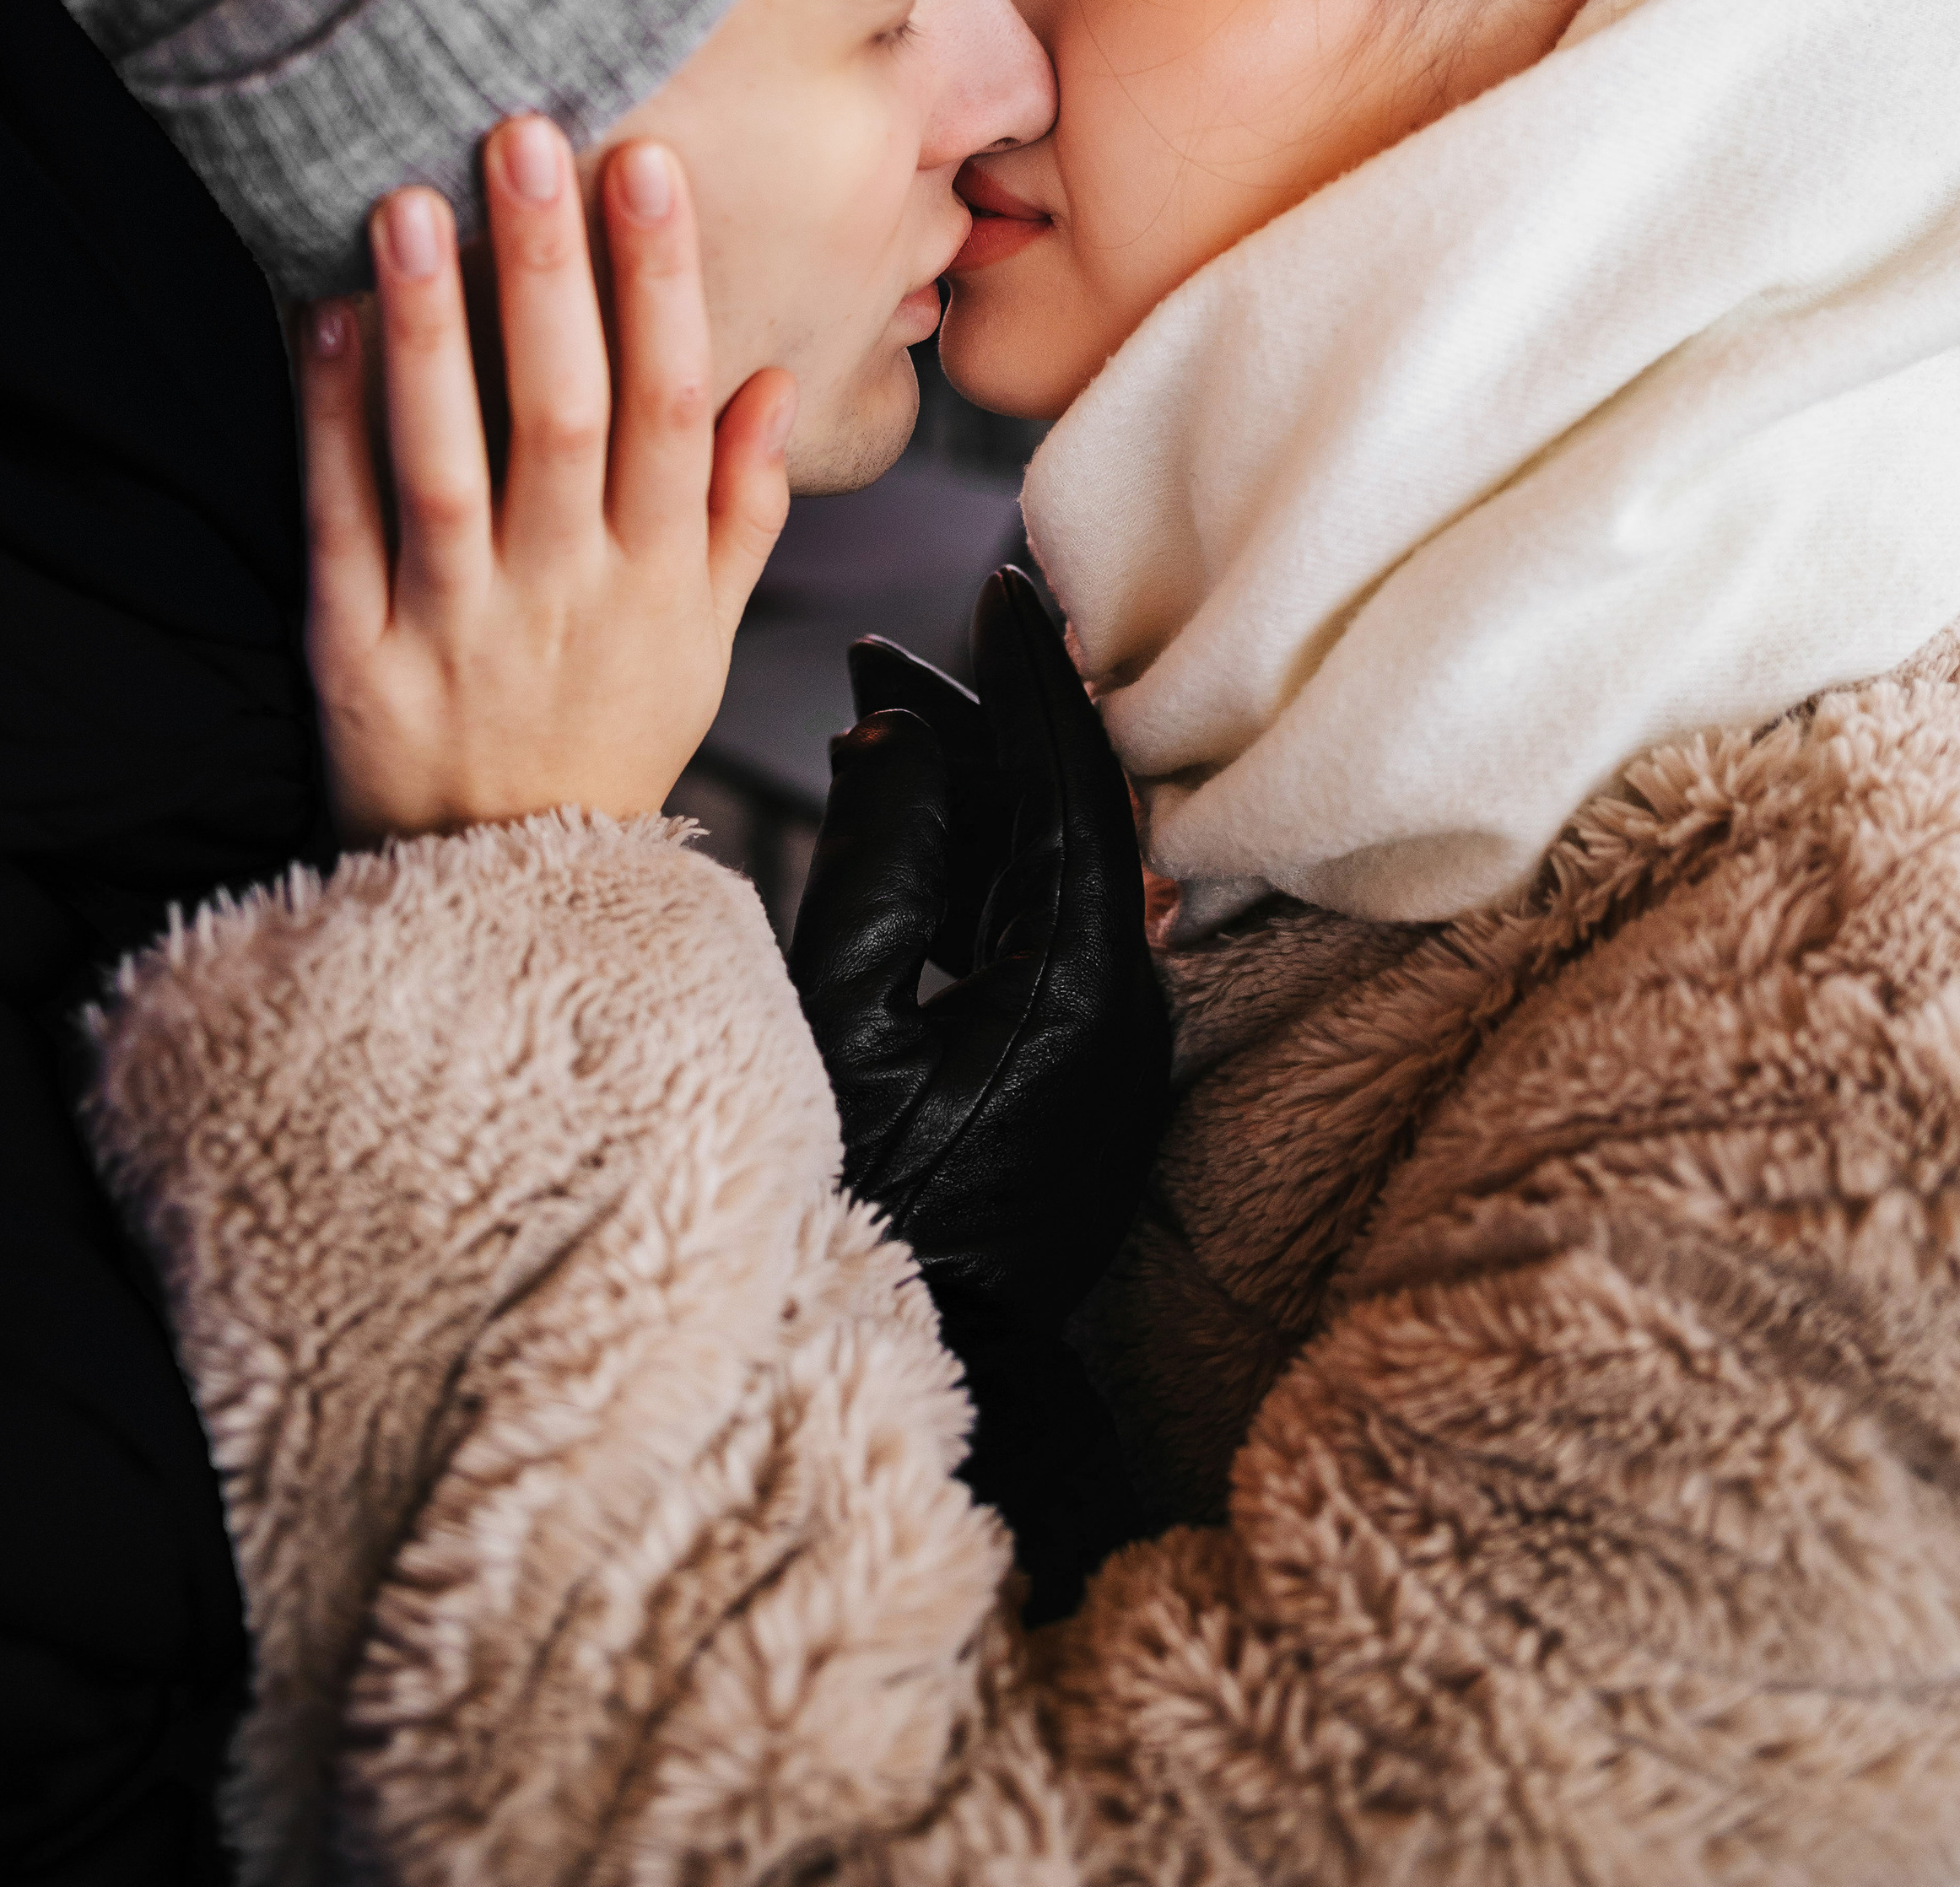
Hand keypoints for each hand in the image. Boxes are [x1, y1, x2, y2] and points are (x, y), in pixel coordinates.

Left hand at [299, 118, 793, 842]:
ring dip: (431, 326)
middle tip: (528, 136)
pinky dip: (332, 423)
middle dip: (551, 272)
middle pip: (566, 414)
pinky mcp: (355, 657)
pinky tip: (325, 321)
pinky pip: (342, 525)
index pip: (669, 406)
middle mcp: (563, 596)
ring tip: (410, 202)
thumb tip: (768, 382)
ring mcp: (456, 627)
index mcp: (656, 581)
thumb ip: (738, 511)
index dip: (661, 281)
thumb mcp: (700, 640)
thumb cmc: (609, 741)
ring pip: (448, 460)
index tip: (646, 164)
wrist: (504, 894)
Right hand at [790, 569, 1168, 1339]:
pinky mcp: (1082, 1066)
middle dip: (982, 721)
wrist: (927, 1372)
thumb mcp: (835, 1018)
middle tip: (881, 653)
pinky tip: (915, 817)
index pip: (1073, 785)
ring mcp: (1111, 1039)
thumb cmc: (861, 1206)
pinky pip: (1047, 924)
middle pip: (1069, 814)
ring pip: (1058, 864)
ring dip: (976, 785)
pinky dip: (985, 858)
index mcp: (1077, 982)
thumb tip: (898, 731)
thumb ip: (877, 859)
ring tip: (874, 718)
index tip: (1002, 587)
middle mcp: (1124, 1003)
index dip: (1034, 678)